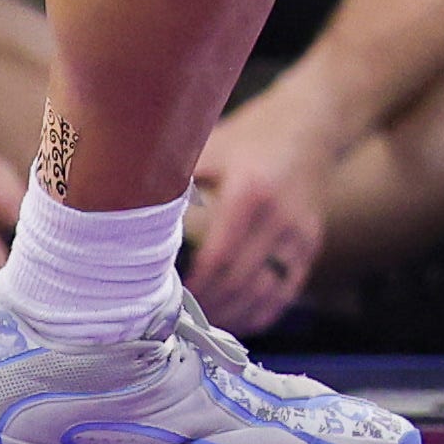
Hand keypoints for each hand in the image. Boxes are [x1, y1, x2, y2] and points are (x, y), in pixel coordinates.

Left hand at [185, 96, 344, 333]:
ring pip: (263, 295)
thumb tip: (130, 209)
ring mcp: (300, 234)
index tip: (165, 299)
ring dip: (231, 315)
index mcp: (250, 191)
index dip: (193, 287)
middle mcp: (280, 217)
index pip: (218, 258)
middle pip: (239, 282)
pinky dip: (259, 314)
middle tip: (176, 317)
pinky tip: (235, 319)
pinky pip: (285, 293)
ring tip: (201, 322)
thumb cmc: (251, 134)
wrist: (312, 121)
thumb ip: (177, 178)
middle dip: (206, 306)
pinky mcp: (311, 245)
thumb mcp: (212, 145)